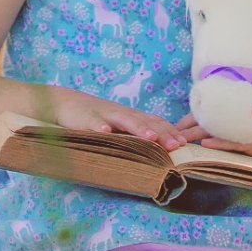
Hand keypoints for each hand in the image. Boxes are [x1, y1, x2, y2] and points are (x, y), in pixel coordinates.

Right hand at [53, 89, 182, 149]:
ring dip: (138, 128)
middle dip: (161, 133)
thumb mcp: (118, 124)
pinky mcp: (85, 118)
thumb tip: (160, 148)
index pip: (155, 122)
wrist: (67, 102)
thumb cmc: (97, 117)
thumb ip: (136, 133)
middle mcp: (121, 113)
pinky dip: (99, 126)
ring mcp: (104, 114)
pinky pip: (93, 122)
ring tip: (151, 137)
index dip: (169, 131)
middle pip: (144, 122)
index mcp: (131, 116)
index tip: (184, 143)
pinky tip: (105, 132)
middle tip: (176, 145)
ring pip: (124, 120)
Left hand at [172, 114, 251, 166]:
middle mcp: (236, 122)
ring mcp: (244, 131)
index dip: (188, 120)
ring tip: (180, 138)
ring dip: (196, 134)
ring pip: (216, 130)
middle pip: (206, 121)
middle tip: (168, 132)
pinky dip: (219, 143)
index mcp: (232, 121)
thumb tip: (202, 138)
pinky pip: (233, 142)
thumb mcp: (242, 140)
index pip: (206, 117)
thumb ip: (226, 136)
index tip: (171, 127)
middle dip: (186, 127)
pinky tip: (206, 143)